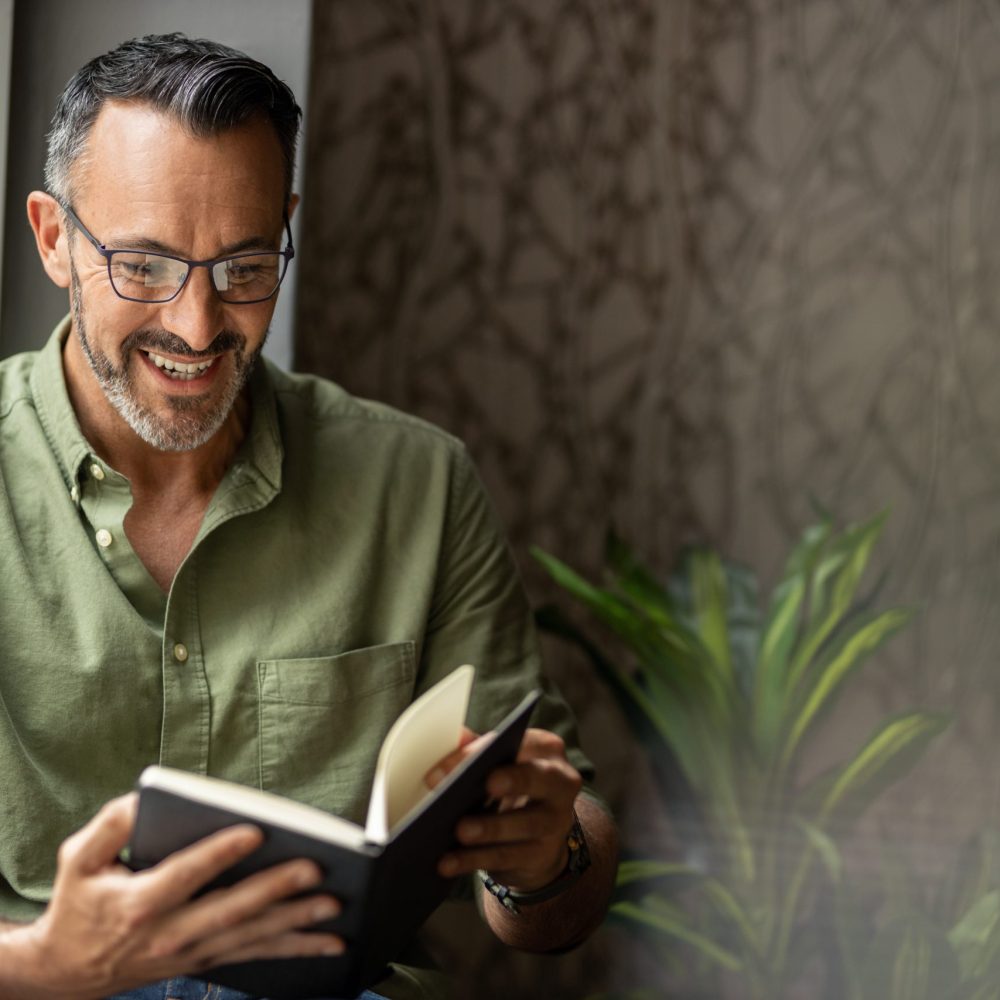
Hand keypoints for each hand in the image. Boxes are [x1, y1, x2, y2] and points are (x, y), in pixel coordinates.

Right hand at [9, 793, 343, 998]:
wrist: (66, 973)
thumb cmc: (79, 904)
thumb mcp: (78, 859)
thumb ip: (110, 825)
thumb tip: (143, 798)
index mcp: (140, 903)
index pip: (185, 875)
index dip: (220, 853)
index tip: (255, 830)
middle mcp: (170, 933)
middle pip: (230, 910)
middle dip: (275, 889)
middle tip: (314, 868)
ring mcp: (192, 953)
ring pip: (251, 937)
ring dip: (295, 922)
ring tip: (333, 905)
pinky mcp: (206, 961)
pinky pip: (256, 955)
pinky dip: (296, 949)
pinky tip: (331, 942)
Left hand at [427, 727, 582, 891]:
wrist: (537, 838)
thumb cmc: (510, 789)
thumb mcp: (497, 766)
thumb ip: (476, 750)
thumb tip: (456, 737)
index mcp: (547, 751)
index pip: (524, 743)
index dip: (493, 748)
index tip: (465, 758)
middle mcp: (560, 783)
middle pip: (539, 778)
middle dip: (514, 779)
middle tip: (487, 783)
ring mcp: (556, 822)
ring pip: (525, 824)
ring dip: (490, 828)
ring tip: (460, 830)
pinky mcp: (542, 856)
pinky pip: (508, 857)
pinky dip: (475, 859)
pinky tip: (449, 862)